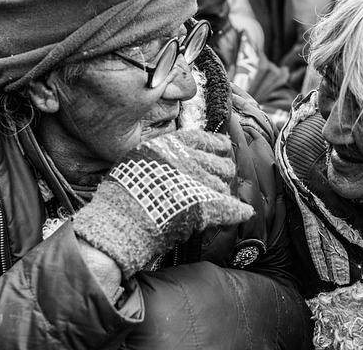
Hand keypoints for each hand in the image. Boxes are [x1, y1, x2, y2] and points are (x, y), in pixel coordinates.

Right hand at [73, 130, 254, 276]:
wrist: (117, 223)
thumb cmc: (122, 195)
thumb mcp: (138, 162)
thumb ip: (163, 155)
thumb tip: (185, 155)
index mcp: (169, 146)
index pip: (203, 138)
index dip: (217, 143)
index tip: (223, 146)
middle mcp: (186, 160)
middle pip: (220, 162)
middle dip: (223, 170)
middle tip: (221, 177)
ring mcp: (195, 182)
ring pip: (223, 184)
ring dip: (222, 192)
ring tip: (217, 197)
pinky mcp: (201, 207)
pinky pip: (228, 207)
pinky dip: (237, 211)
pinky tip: (244, 212)